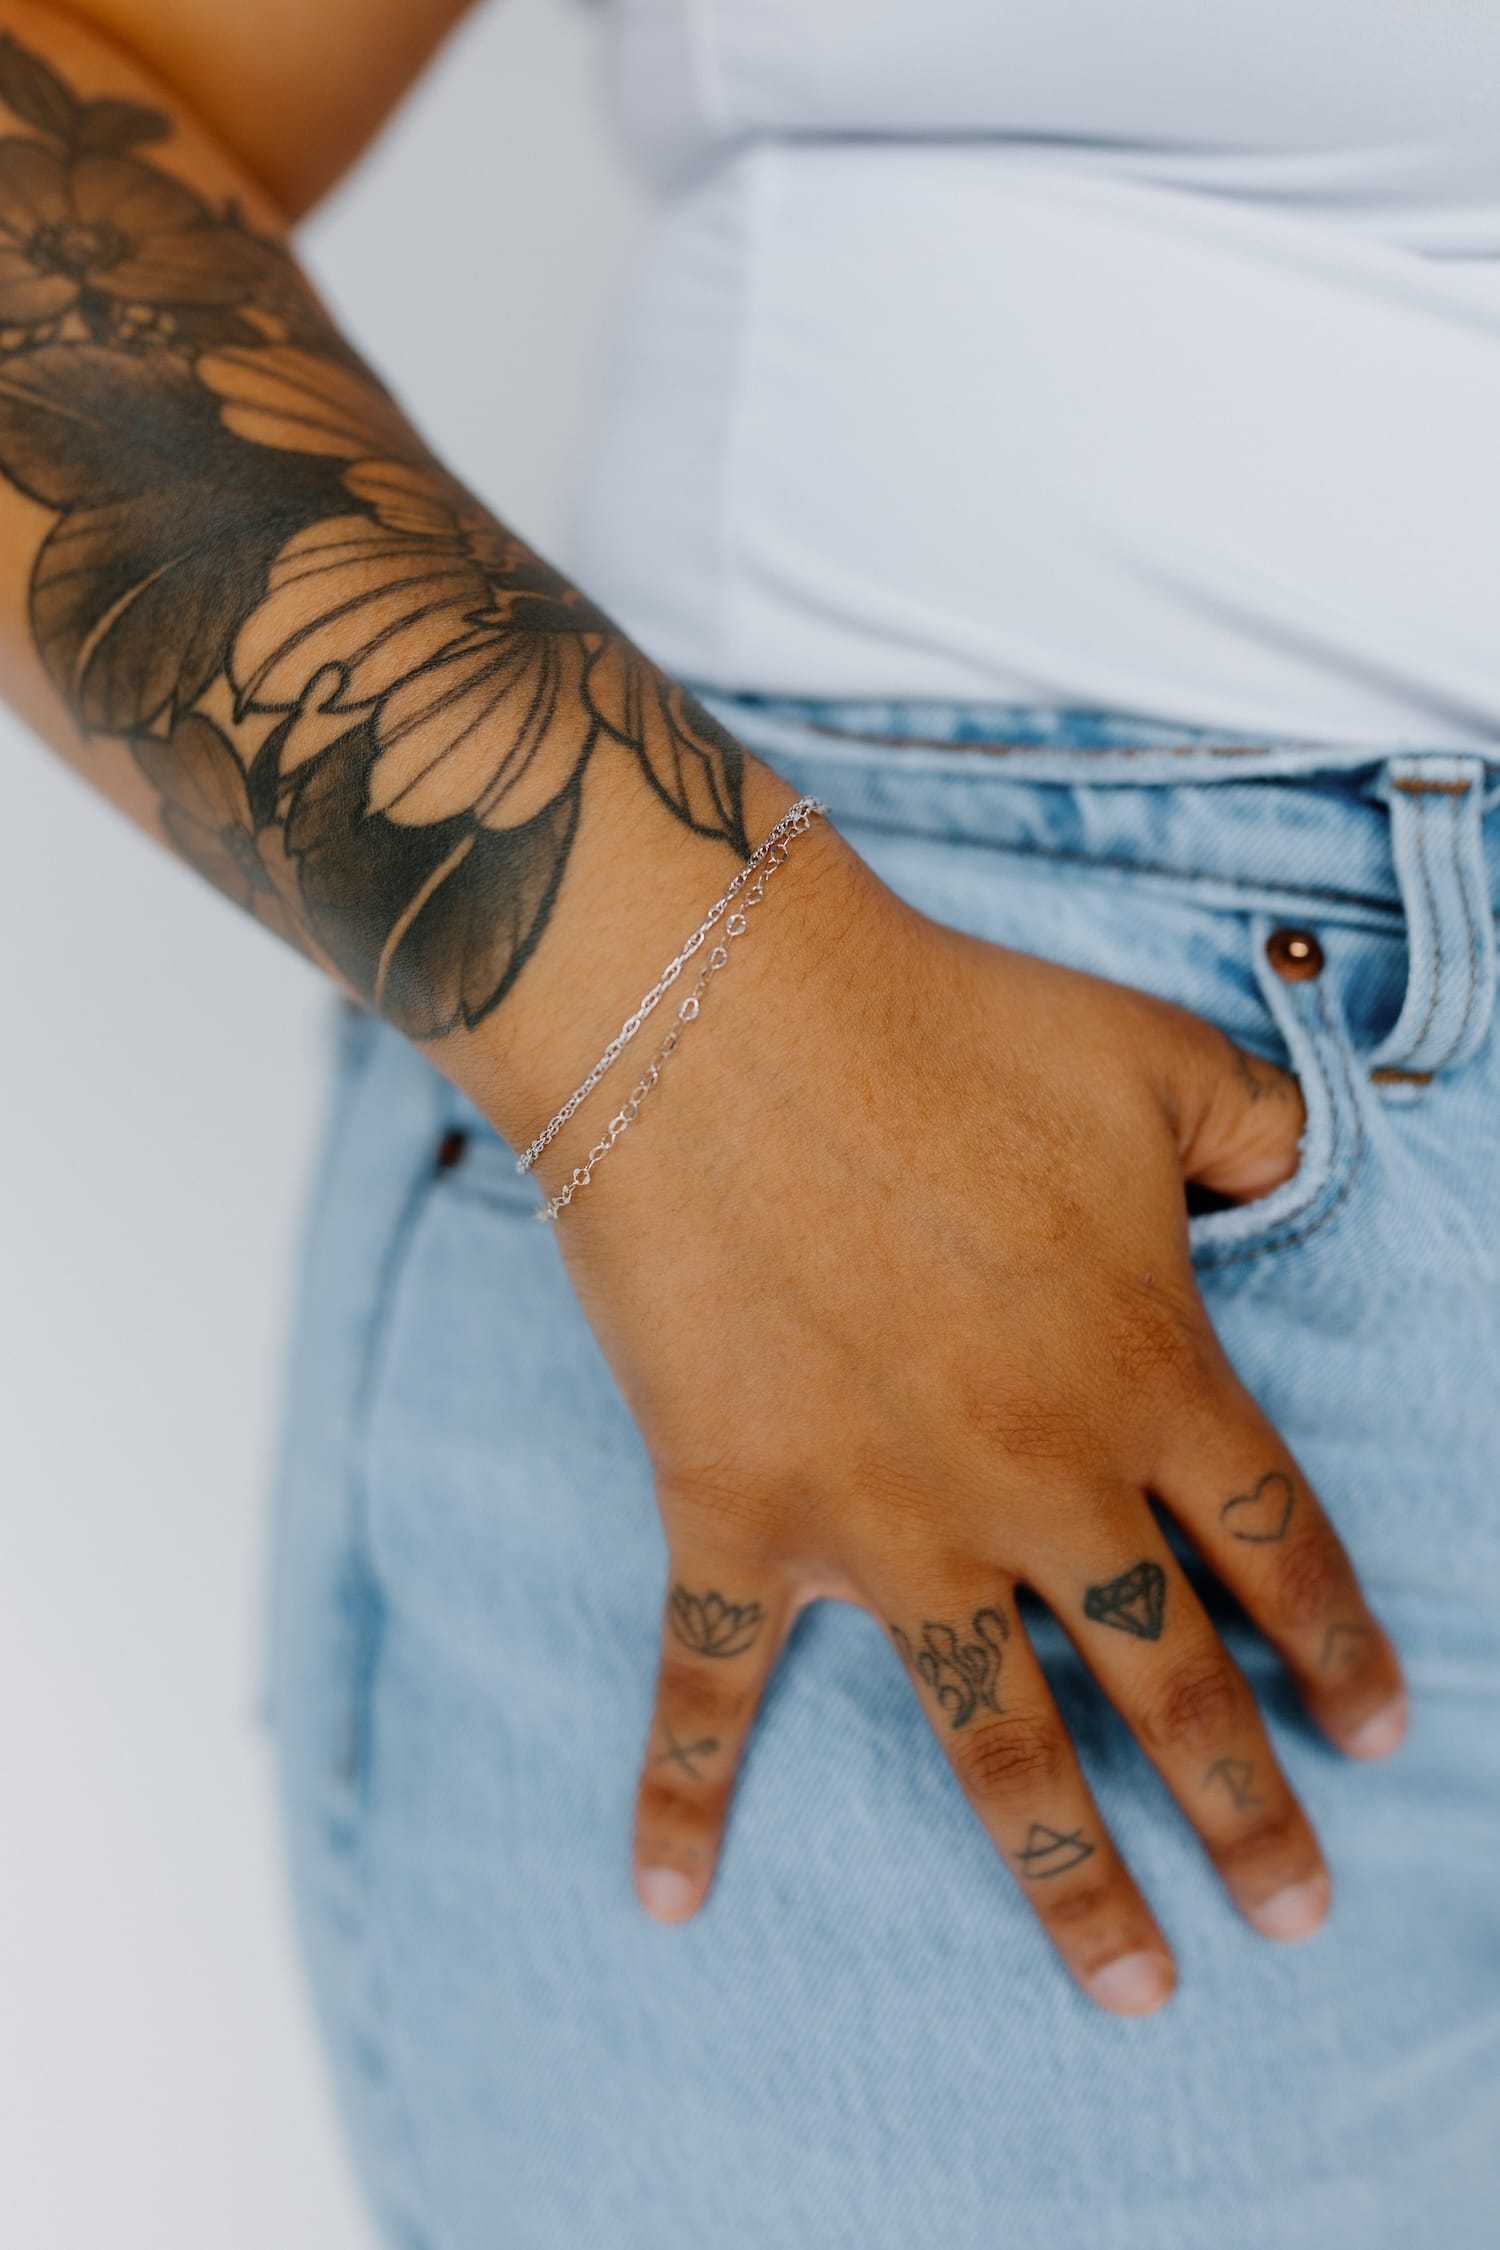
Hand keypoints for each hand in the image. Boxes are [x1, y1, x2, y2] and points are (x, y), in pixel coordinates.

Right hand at [546, 820, 1406, 2015]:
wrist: (720, 1026)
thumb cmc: (945, 1028)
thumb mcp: (1152, 1061)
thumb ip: (1259, 1132)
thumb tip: (1299, 1176)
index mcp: (1148, 1376)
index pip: (1276, 1547)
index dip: (1339, 1645)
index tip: (1381, 1733)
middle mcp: (1034, 1482)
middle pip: (1168, 1682)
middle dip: (1248, 1808)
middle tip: (1300, 1916)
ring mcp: (883, 1521)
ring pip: (998, 1740)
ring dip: (1070, 1873)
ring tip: (1135, 1984)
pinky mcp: (737, 1516)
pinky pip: (705, 1683)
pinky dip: (681, 1792)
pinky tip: (670, 1898)